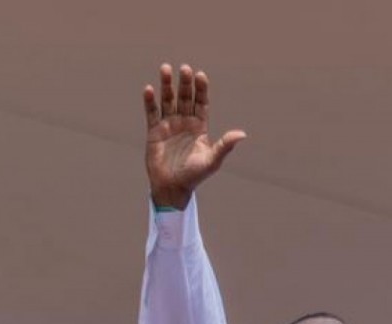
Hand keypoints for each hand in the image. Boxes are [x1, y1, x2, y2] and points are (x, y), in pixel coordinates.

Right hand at [143, 63, 247, 209]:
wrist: (172, 187)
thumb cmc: (195, 175)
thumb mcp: (212, 160)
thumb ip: (225, 146)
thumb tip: (242, 134)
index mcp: (200, 127)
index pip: (201, 103)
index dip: (201, 89)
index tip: (201, 75)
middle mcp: (184, 123)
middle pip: (185, 98)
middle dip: (185, 83)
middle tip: (184, 68)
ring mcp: (169, 125)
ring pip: (167, 100)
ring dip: (166, 85)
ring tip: (165, 68)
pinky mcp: (154, 131)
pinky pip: (151, 112)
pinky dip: (150, 101)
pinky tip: (149, 89)